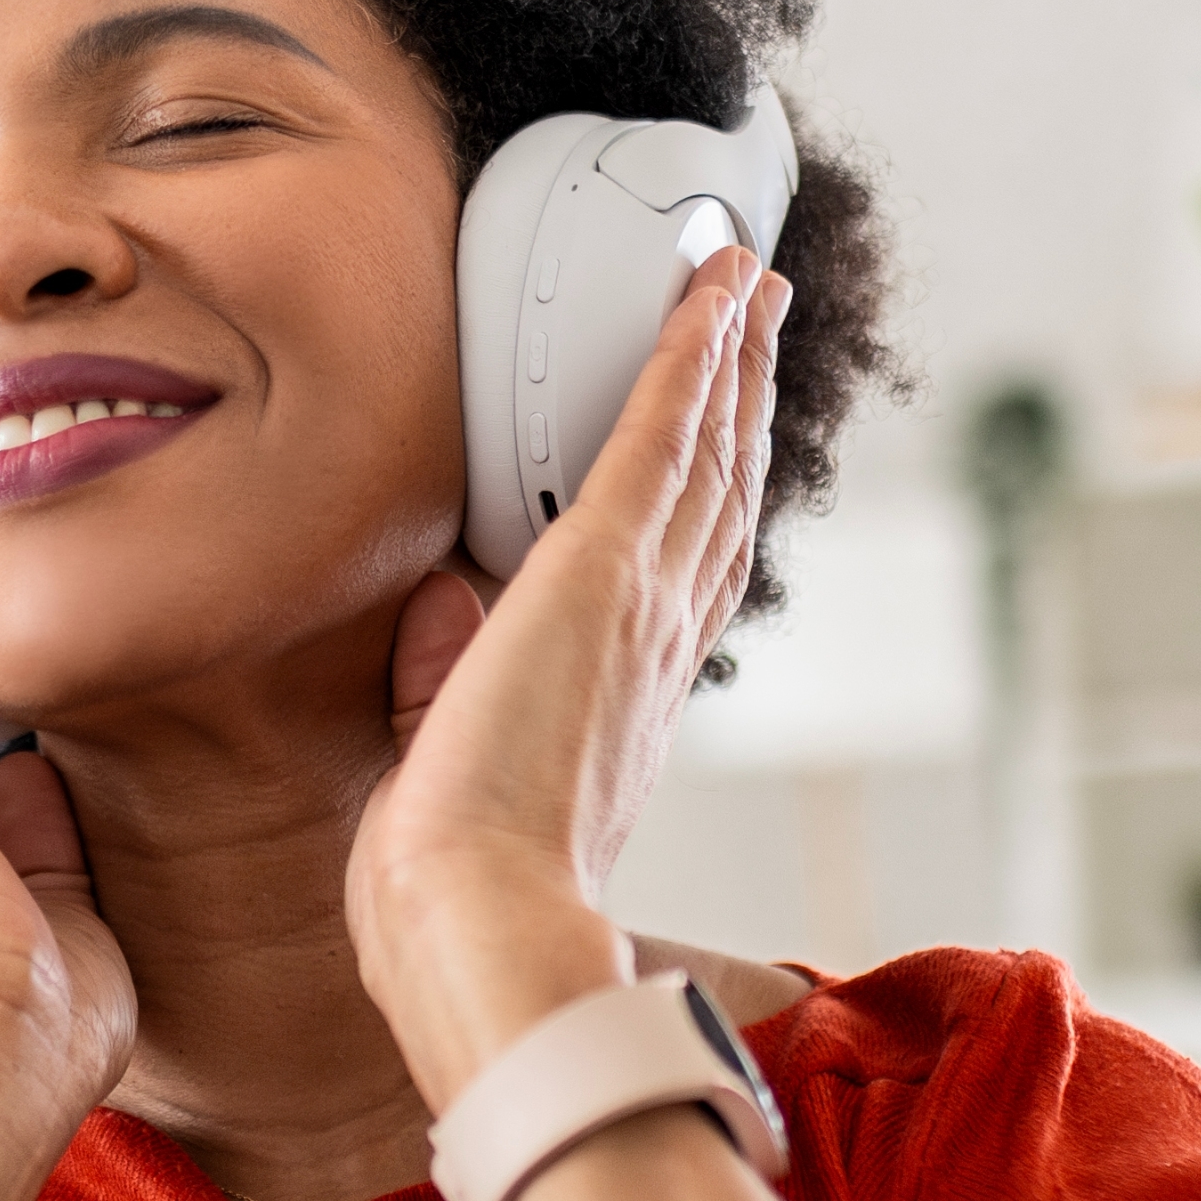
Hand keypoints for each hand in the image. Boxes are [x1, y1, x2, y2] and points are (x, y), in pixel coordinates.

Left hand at [347, 251, 787, 1105]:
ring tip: (746, 281)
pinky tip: (711, 291)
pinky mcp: (604, 568)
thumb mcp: (438, 763)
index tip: (725, 432)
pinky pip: (662, 432)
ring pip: (707, 450)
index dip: (712, 493)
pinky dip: (692, 355)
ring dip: (729, 355)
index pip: (684, 573)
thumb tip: (437, 615)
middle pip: (720, 494)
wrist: (474, 920)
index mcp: (627, 701)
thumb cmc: (452, 884)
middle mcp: (659, 645)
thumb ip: (444, 678)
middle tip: (762, 320)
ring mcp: (642, 602)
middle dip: (742, 401)